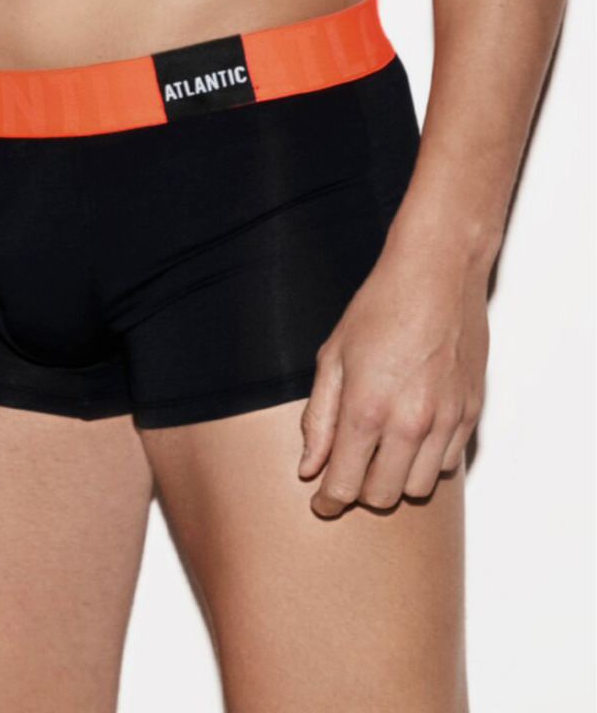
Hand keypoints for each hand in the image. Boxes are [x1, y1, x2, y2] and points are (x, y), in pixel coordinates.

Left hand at [298, 233, 487, 516]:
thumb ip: (319, 418)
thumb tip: (309, 467)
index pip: (345, 486)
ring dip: (397, 479)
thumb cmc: (380, 308)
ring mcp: (445, 421)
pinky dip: (427, 460)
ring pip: (419, 488)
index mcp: (367, 409)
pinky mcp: (470, 415)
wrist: (437, 276)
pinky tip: (411, 433)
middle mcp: (410, 424)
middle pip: (383, 497)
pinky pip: (447, 464)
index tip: (321, 504)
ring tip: (381, 449)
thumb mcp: (333, 357)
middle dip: (360, 492)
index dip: (328, 502)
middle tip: (349, 471)